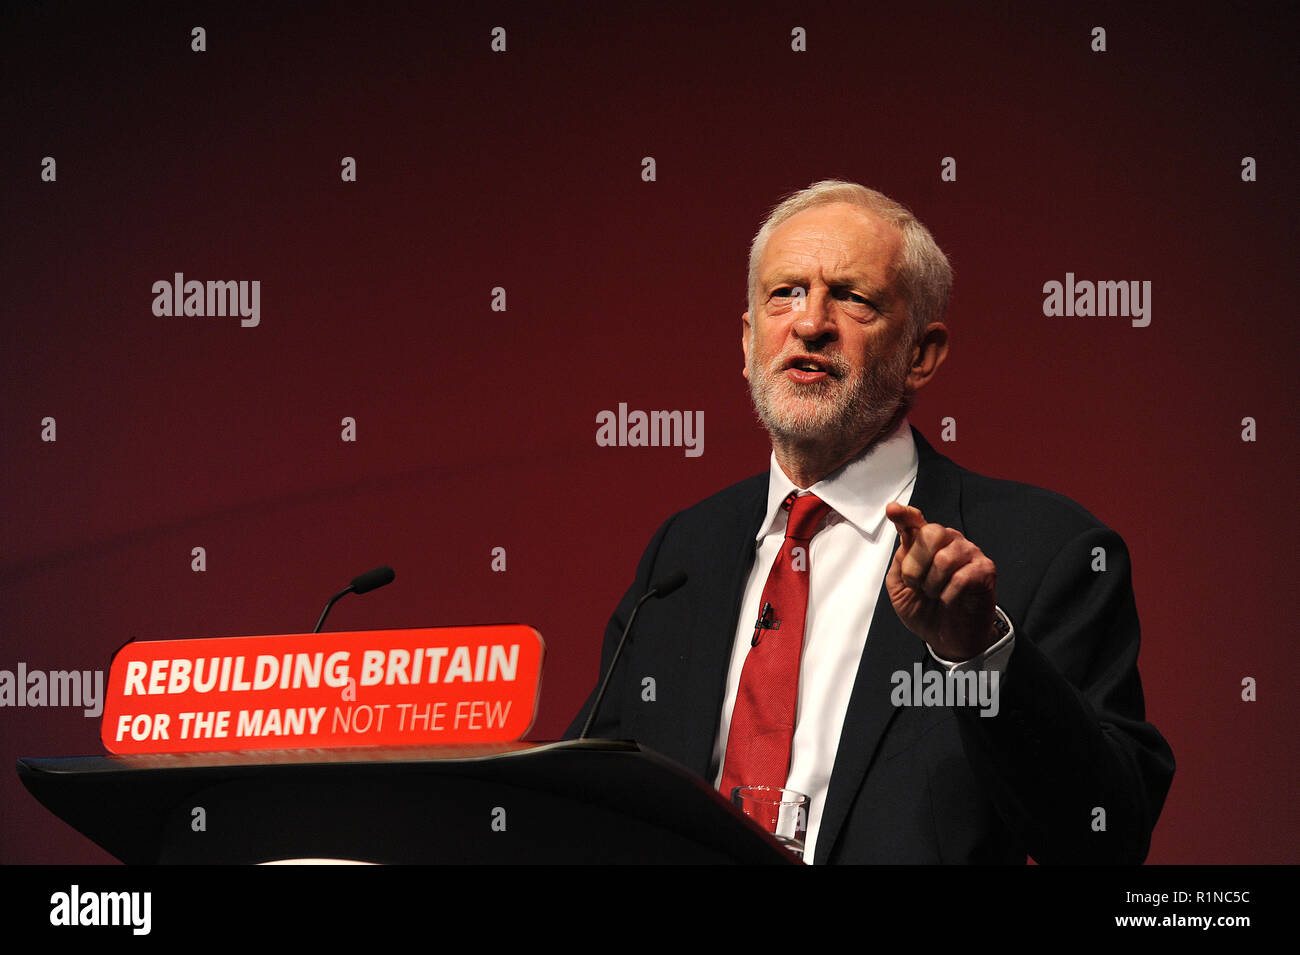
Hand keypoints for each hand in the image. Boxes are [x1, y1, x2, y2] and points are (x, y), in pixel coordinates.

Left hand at [884, 502, 997, 661]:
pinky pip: (961, 577)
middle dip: (916, 565)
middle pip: (930, 534)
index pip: (915, 522)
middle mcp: (949, 542)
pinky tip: (949, 600)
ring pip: (945, 558)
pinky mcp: (986, 570)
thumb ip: (900, 563)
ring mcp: (969, 553)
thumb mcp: (900, 588)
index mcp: (926, 543)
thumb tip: (906, 541)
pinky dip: (948, 595)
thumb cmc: (926, 610)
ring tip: (935, 594)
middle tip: (917, 585)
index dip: (905, 515)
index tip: (893, 510)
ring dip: (932, 584)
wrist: (949, 638)